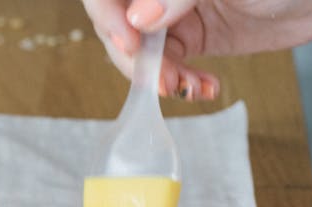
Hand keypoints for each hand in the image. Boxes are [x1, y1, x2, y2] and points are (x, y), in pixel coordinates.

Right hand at [81, 0, 311, 99]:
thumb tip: (140, 21)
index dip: (109, 15)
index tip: (131, 41)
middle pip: (116, 22)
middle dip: (134, 56)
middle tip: (161, 80)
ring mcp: (168, 12)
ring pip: (137, 49)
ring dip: (155, 76)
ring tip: (186, 88)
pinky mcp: (186, 39)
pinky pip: (163, 66)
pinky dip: (177, 83)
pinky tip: (202, 88)